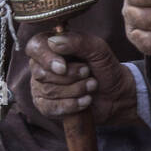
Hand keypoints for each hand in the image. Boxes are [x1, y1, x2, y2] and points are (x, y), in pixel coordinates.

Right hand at [26, 29, 140, 126]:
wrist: (116, 95)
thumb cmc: (105, 68)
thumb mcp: (98, 49)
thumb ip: (78, 41)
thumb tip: (52, 42)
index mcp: (52, 45)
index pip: (35, 47)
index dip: (46, 58)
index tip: (63, 67)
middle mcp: (42, 65)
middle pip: (41, 72)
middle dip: (69, 77)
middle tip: (88, 74)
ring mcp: (41, 86)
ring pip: (47, 91)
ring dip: (75, 90)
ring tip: (91, 86)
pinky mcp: (46, 106)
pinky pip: (49, 108)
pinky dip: (71, 105)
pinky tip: (85, 101)